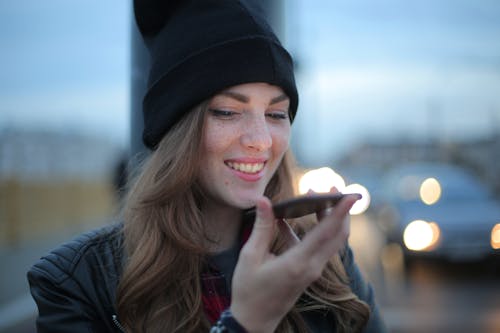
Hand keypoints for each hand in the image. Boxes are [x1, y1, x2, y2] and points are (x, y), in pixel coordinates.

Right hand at [230, 192, 357, 332]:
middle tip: (332, 186)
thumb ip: (261, 228)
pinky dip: (309, 232)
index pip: (326, 233)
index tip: (350, 195)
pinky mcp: (308, 273)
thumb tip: (264, 201)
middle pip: (337, 235)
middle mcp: (311, 267)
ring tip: (313, 197)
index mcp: (298, 263)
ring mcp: (312, 271)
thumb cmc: (249, 290)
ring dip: (327, 218)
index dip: (339, 212)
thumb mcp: (250, 257)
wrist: (254, 321)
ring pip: (331, 241)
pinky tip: (286, 222)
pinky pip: (316, 248)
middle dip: (340, 210)